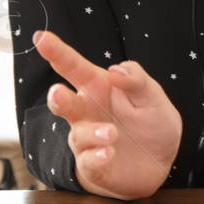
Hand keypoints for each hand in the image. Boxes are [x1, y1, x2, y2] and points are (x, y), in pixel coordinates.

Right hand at [34, 29, 181, 198]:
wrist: (163, 159)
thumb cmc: (151, 120)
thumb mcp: (152, 95)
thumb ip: (136, 79)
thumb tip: (115, 70)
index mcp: (98, 87)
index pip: (73, 66)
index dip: (56, 52)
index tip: (41, 38)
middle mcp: (87, 111)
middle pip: (62, 101)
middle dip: (57, 97)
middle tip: (58, 92)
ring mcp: (88, 139)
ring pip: (78, 134)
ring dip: (92, 133)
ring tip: (112, 133)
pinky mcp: (94, 165)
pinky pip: (87, 161)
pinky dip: (96, 157)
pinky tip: (109, 153)